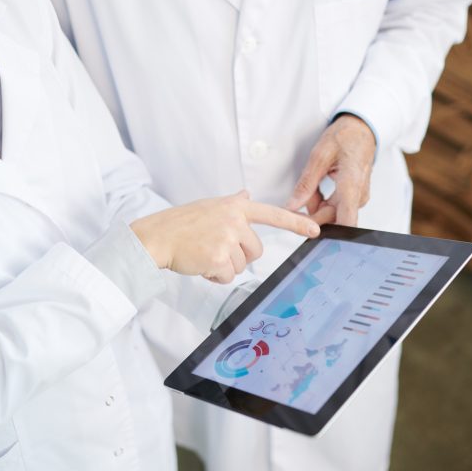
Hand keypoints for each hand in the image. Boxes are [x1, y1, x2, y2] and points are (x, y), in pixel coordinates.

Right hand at [131, 190, 319, 283]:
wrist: (156, 236)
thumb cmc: (181, 223)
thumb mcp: (210, 206)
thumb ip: (233, 203)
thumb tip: (247, 194)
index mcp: (235, 206)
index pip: (272, 213)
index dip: (295, 223)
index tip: (315, 230)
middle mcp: (234, 219)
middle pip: (256, 251)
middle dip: (238, 256)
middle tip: (214, 248)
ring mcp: (227, 238)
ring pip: (242, 266)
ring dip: (224, 266)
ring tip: (203, 253)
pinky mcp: (218, 257)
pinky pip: (228, 276)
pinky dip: (215, 276)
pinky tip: (200, 263)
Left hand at [285, 114, 375, 226]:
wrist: (362, 130)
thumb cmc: (345, 137)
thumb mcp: (319, 156)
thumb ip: (306, 183)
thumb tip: (292, 205)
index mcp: (352, 184)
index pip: (346, 222)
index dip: (325, 229)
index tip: (305, 225)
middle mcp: (359, 195)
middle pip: (334, 219)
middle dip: (312, 215)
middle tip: (296, 203)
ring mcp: (358, 197)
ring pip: (333, 214)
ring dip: (316, 206)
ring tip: (309, 189)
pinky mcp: (355, 197)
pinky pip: (337, 208)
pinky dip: (323, 202)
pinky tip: (317, 190)